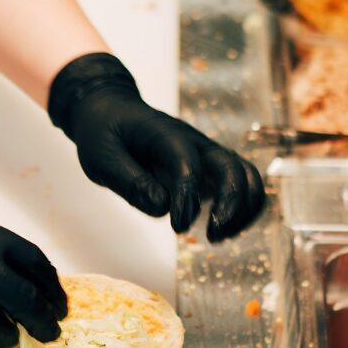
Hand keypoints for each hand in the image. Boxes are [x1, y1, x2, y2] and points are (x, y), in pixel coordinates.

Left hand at [48, 53, 265, 239]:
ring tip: (218, 237)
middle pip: (232, 165)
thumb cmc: (103, 132)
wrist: (110, 110)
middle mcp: (193, 141)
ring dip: (243, 208)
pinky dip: (242, 209)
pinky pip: (240, 184)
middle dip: (232, 203)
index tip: (178, 228)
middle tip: (212, 236)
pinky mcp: (207, 168)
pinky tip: (221, 231)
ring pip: (246, 174)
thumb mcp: (101, 156)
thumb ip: (129, 181)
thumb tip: (162, 207)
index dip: (188, 197)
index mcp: (164, 133)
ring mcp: (204, 153)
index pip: (187, 164)